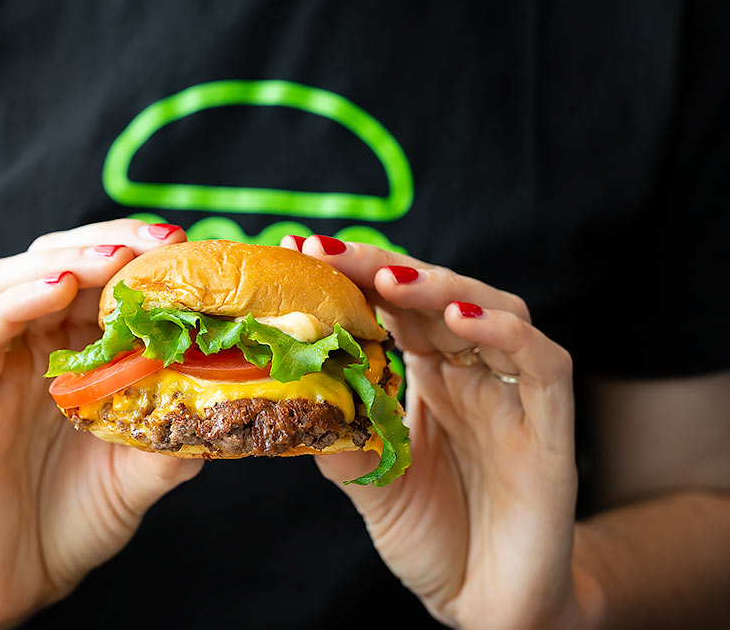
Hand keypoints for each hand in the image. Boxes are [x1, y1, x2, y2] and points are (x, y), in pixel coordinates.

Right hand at [0, 219, 200, 627]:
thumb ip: (176, 433)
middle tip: (160, 239)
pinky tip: (59, 291)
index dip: (136, 256)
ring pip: (8, 281)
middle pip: (54, 263)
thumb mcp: (142, 472)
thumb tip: (230, 396)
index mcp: (72, 357)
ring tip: (115, 257)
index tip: (185, 246)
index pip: (97, 281)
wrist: (15, 579)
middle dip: (108, 242)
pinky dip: (17, 302)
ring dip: (63, 259)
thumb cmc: (75, 518)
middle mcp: (30, 351)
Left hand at [282, 235, 580, 629]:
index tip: (303, 253)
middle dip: (384, 268)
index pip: (396, 309)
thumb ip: (343, 440)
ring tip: (389, 278)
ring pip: (496, 313)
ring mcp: (515, 396)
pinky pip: (542, 365)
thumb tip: (295, 396)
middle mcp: (474, 375)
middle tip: (328, 252)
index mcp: (431, 378)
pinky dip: (506, 335)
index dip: (356, 277)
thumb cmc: (434, 537)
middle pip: (439, 297)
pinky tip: (460, 320)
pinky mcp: (552, 428)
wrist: (485, 604)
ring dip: (443, 288)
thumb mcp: (374, 484)